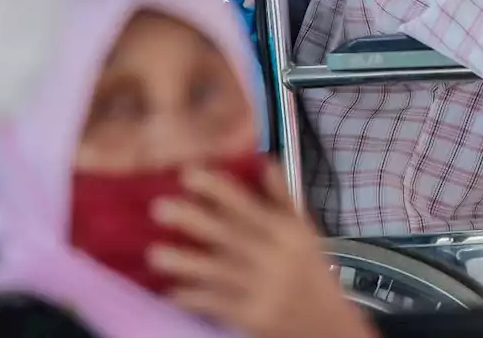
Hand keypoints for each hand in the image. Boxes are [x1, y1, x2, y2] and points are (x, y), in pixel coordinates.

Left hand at [149, 163, 374, 337]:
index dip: (218, 189)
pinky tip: (172, 292)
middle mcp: (276, 256)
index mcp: (289, 232)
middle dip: (194, 220)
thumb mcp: (306, 232)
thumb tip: (264, 161)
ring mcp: (263, 288)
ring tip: (154, 254)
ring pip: (218, 271)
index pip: (249, 206)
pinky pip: (217, 304)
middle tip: (158, 207)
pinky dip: (193, 298)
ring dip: (186, 263)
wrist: (328, 325)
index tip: (189, 174)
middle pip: (229, 235)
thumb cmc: (312, 273)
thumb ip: (284, 198)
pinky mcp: (253, 317)